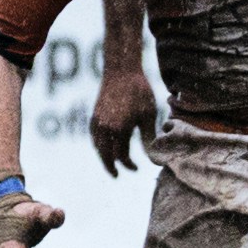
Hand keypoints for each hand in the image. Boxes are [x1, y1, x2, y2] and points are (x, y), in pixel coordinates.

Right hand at [90, 61, 157, 175]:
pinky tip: (106, 147)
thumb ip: (148, 138)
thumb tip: (153, 157)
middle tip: (117, 175)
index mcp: (119, 130)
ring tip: (112, 163)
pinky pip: (94, 136)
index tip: (137, 169)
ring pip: (97, 146)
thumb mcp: (149, 115)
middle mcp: (104, 128)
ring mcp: (97, 122)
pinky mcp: (94, 115)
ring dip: (104, 156)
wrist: (121, 71)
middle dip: (111, 166)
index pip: (121, 155)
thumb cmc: (140, 92)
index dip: (129, 165)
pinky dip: (99, 145)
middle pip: (105, 155)